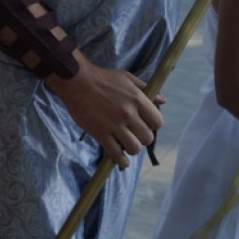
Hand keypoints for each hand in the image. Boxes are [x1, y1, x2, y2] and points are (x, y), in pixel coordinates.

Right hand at [45, 53, 163, 168]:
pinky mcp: (100, 133)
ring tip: (126, 144)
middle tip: (133, 134)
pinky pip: (116, 154)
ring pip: (134, 148)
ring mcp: (114, 124)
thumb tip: (163, 100)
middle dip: (142, 137)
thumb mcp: (127, 78)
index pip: (157, 122)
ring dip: (131, 148)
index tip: (145, 124)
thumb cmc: (102, 78)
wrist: (75, 80)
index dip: (152, 125)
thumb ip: (146, 90)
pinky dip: (121, 161)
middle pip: (147, 138)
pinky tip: (122, 161)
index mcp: (137, 99)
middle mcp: (128, 113)